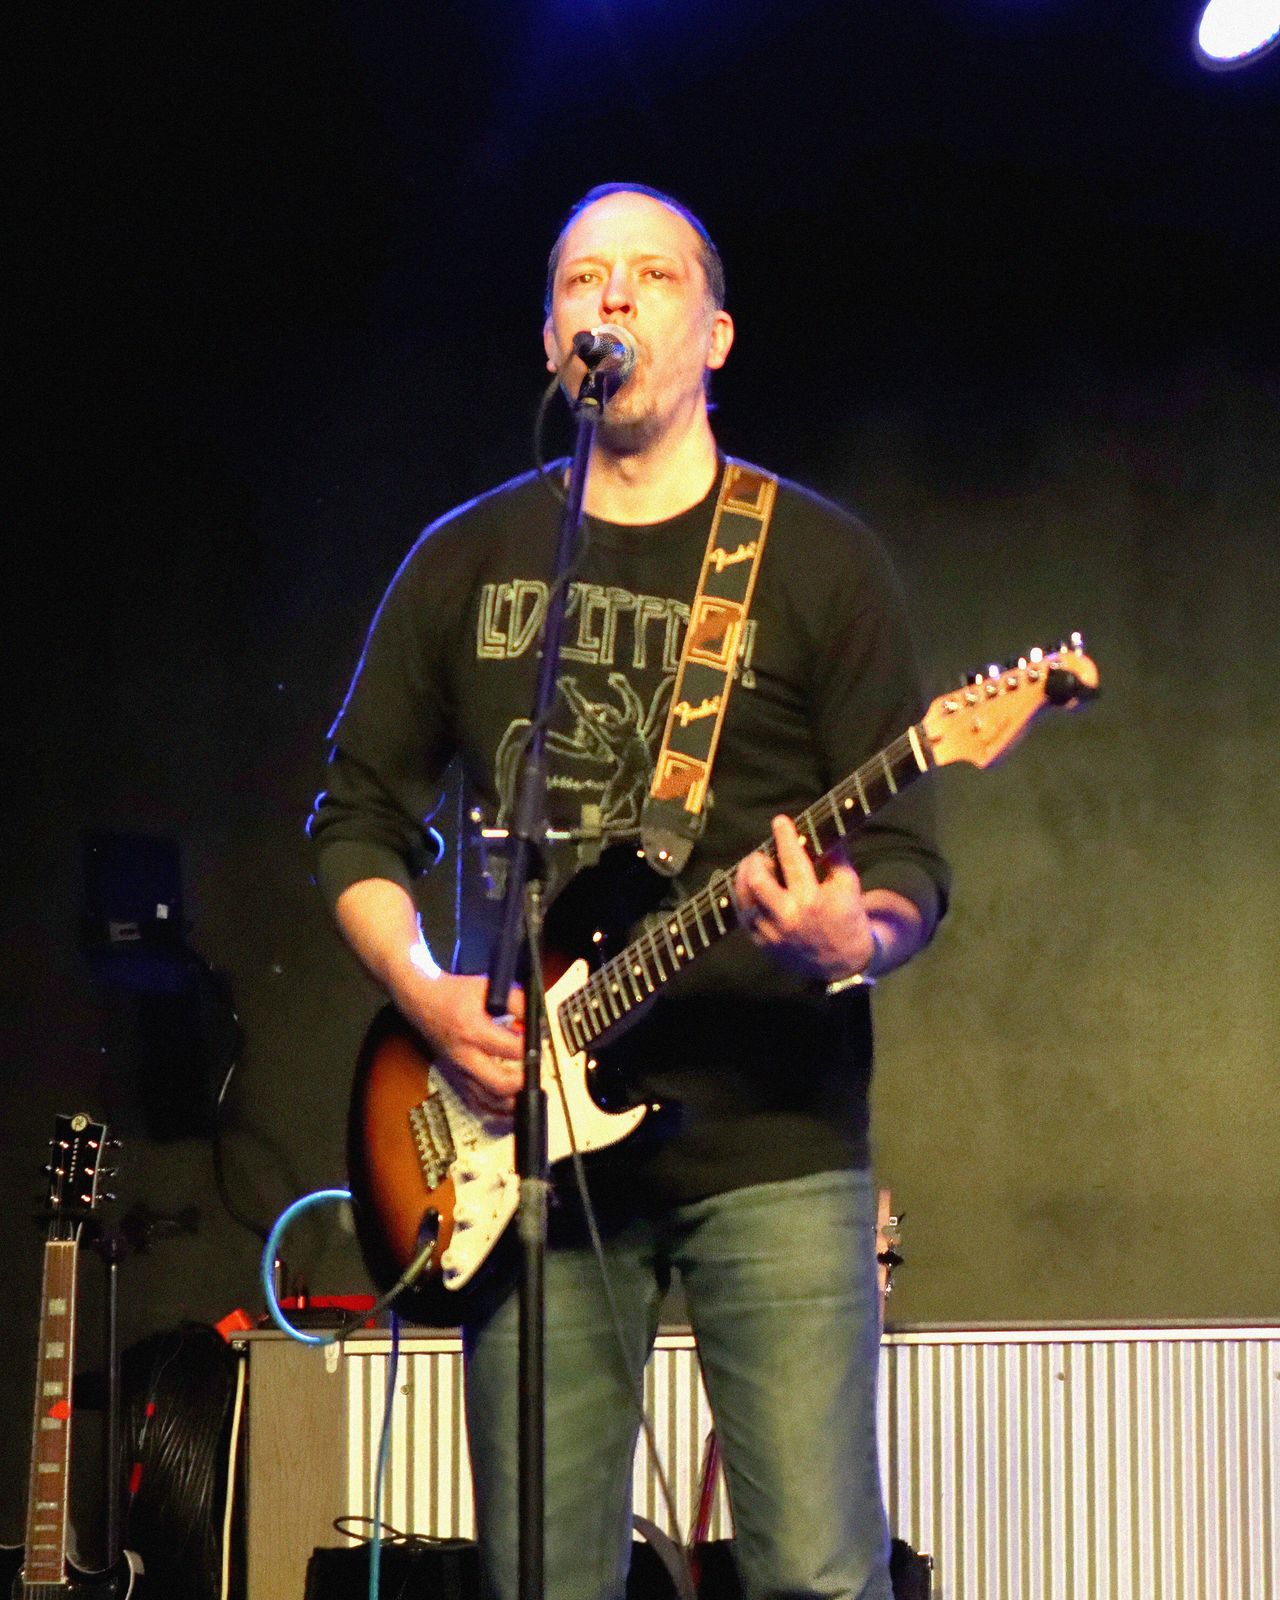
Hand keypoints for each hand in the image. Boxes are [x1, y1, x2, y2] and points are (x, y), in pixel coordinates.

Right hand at [390, 971, 526, 1116]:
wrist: (423, 1002)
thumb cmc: (455, 995)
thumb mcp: (488, 987)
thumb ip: (518, 1002)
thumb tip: (539, 1020)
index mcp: (473, 1031)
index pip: (510, 1049)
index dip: (530, 1050)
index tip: (539, 1046)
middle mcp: (465, 1055)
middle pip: (498, 1084)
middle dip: (522, 1084)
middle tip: (535, 1077)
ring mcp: (459, 1071)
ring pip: (487, 1100)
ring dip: (511, 1102)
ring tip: (527, 1094)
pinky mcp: (455, 1078)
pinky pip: (476, 1103)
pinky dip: (494, 1107)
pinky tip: (508, 1103)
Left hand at [734, 816, 876, 982]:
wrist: (844, 963)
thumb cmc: (847, 916)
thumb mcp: (849, 884)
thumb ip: (835, 856)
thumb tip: (820, 828)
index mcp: (812, 900)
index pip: (792, 860)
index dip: (784, 836)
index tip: (780, 821)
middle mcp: (788, 917)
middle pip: (756, 880)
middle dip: (755, 860)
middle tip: (760, 854)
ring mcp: (773, 933)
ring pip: (744, 898)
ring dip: (744, 877)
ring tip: (754, 869)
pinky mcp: (763, 944)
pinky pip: (743, 916)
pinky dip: (745, 898)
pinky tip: (752, 889)